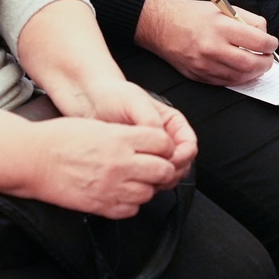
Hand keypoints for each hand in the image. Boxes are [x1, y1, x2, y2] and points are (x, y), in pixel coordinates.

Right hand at [22, 117, 180, 218]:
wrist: (33, 160)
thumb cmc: (59, 138)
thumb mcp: (97, 125)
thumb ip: (124, 134)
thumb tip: (144, 142)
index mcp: (120, 139)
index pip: (163, 143)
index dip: (165, 146)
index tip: (160, 148)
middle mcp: (121, 163)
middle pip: (163, 171)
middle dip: (163, 168)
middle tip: (155, 166)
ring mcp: (111, 187)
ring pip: (149, 193)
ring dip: (147, 187)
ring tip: (135, 180)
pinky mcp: (100, 205)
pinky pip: (130, 210)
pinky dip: (131, 203)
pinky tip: (121, 193)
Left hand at [62, 79, 195, 184]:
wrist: (90, 101)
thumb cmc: (113, 95)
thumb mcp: (135, 102)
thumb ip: (151, 121)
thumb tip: (162, 143)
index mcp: (172, 123)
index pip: (189, 147)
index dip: (183, 157)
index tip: (169, 160)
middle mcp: (165, 139)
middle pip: (181, 165)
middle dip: (171, 172)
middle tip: (155, 174)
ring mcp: (151, 153)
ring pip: (167, 176)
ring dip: (159, 180)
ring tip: (142, 176)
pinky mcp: (136, 163)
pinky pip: (147, 179)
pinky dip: (144, 182)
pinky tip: (132, 178)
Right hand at [135, 0, 276, 86]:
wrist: (162, 25)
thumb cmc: (194, 15)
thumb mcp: (223, 8)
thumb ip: (248, 20)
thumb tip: (265, 37)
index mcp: (221, 27)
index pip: (258, 42)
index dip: (271, 44)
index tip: (272, 44)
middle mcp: (213, 47)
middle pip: (251, 64)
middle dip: (266, 63)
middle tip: (268, 59)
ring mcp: (205, 65)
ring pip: (240, 77)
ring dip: (253, 73)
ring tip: (256, 65)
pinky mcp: (198, 76)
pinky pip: (225, 82)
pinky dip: (238, 78)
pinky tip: (241, 71)